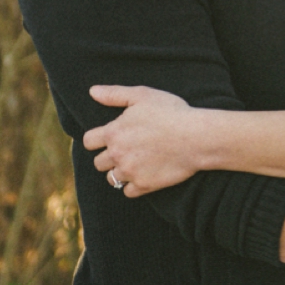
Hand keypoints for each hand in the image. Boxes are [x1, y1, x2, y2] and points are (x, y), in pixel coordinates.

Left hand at [83, 85, 198, 196]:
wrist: (196, 137)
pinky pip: (128, 192)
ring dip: (120, 172)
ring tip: (135, 162)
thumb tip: (92, 91)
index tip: (108, 137)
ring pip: (112, 179)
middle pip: (98, 163)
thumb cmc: (170, 112)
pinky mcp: (144, 186)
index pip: (88, 142)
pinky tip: (144, 174)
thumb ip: (114, 94)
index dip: (96, 139)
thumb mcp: (142, 95)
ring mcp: (130, 172)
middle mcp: (117, 155)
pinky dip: (134, 185)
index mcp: (113, 133)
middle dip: (109, 156)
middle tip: (126, 149)